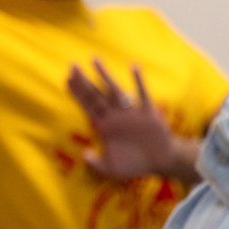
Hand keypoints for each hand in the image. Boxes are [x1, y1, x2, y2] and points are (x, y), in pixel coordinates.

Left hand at [68, 59, 188, 180]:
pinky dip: (138, 81)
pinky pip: (143, 94)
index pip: (87, 106)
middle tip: (73, 65)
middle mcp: (115, 116)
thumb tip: (83, 154)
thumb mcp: (111, 168)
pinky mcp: (148, 113)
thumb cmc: (135, 164)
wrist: (161, 161)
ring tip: (95, 61)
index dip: (77, 93)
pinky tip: (133, 67)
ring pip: (115, 91)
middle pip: (96, 95)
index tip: (67, 78)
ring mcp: (131, 113)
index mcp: (104, 127)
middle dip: (84, 81)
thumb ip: (96, 162)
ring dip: (106, 76)